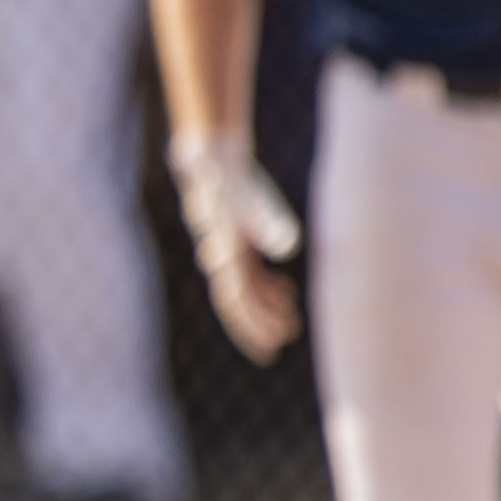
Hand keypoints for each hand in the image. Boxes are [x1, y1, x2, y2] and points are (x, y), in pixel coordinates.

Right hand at [169, 131, 302, 362]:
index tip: (271, 346)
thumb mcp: (251, 197)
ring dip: (266, 306)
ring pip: (246, 288)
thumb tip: (286, 246)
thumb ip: (266, 221)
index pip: (236, 300)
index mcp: (225, 255)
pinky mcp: (238, 242)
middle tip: (282, 341)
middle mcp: (224, 258)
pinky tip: (286, 294)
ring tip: (291, 323)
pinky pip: (250, 273)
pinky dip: (268, 286)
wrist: (208, 153)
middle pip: (238, 300)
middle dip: (259, 322)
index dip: (252, 326)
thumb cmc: (231, 176)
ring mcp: (230, 251)